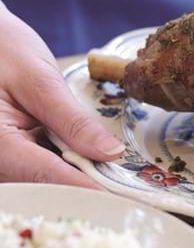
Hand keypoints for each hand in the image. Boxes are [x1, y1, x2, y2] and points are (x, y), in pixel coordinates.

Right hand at [0, 5, 124, 187]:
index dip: (86, 188)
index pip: (46, 175)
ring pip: (43, 179)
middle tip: (127, 189)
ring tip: (115, 177)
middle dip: (86, 185)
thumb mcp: (40, 81)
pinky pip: (39, 167)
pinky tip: (92, 161)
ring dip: (78, 176)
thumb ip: (73, 121)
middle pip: (45, 184)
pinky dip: (66, 164)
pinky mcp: (10, 154)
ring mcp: (1, 159)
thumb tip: (111, 154)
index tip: (121, 198)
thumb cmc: (1, 49)